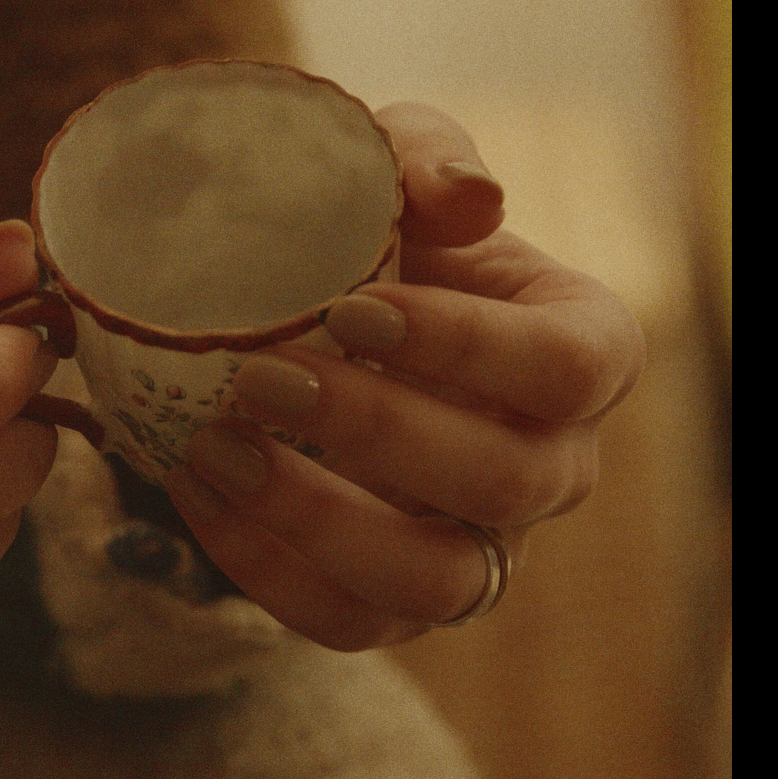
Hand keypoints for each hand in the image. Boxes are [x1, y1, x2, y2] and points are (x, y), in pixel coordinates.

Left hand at [161, 103, 644, 649]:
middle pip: (500, 480)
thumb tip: (469, 195)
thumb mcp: (397, 164)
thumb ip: (427, 159)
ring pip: (431, 580)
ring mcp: (483, 546)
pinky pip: (344, 619)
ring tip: (213, 446)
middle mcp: (553, 462)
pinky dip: (259, 565)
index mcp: (585, 349)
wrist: (308, 305)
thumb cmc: (377, 228)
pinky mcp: (399, 602)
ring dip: (315, 518)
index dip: (467, 346)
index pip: (566, 365)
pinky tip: (192, 485)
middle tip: (261, 376)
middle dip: (375, 431)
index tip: (352, 307)